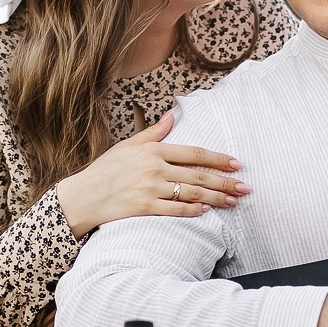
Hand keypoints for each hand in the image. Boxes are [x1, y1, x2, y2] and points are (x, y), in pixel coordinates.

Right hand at [54, 112, 250, 236]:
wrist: (82, 196)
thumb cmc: (105, 170)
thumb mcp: (128, 145)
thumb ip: (154, 132)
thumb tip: (172, 114)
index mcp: (152, 150)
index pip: (194, 153)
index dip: (218, 159)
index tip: (237, 165)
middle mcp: (154, 168)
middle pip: (198, 175)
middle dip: (225, 182)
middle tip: (245, 188)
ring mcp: (149, 188)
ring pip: (191, 193)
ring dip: (216, 198)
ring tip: (233, 201)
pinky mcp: (143, 208)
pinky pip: (175, 209)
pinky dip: (192, 210)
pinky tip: (207, 211)